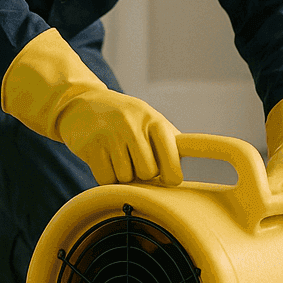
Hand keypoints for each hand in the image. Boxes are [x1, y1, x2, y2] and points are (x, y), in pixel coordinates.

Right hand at [55, 88, 182, 184]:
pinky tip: (103, 159)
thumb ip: (172, 141)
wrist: (82, 104)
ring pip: (126, 178)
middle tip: (134, 160)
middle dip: (142, 173)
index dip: (171, 176)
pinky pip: (105, 179)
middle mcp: (133, 125)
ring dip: (122, 175)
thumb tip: (200, 158)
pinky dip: (105, 176)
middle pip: (147, 173)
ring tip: (117, 156)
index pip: (172, 162)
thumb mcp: (151, 120)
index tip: (168, 177)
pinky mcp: (90, 146)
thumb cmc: (126, 118)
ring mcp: (110, 135)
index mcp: (155, 121)